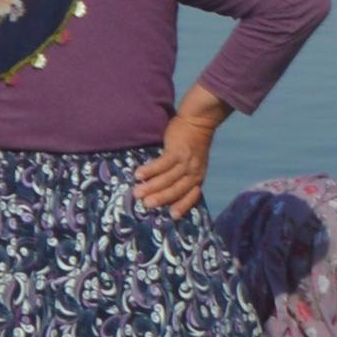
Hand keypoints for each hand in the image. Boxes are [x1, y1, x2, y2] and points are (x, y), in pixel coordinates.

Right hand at [131, 94, 224, 217]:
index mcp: (198, 177)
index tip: (172, 216)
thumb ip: (185, 176)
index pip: (192, 195)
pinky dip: (150, 170)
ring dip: (151, 186)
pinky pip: (161, 164)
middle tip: (146, 205)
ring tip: (137, 193)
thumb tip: (165, 190)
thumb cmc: (193, 144)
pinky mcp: (177, 150)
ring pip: (167, 178)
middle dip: (161, 198)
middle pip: (176, 189)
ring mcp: (185, 161)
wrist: (199, 121)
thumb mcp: (195, 163)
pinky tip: (139, 175)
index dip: (182, 205)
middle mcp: (193, 171)